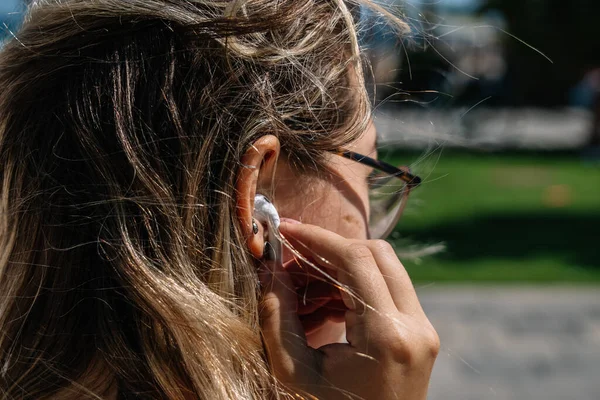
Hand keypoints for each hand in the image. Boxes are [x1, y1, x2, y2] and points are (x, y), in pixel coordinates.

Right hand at [258, 221, 439, 399]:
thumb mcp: (293, 373)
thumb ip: (278, 316)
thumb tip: (270, 268)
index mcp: (387, 336)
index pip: (356, 259)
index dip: (317, 238)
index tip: (286, 230)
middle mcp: (415, 327)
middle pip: (377, 254)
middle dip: (330, 249)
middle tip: (290, 257)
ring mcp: (423, 331)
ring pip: (384, 269)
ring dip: (340, 268)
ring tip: (300, 287)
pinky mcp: (420, 335)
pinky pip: (387, 291)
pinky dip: (353, 288)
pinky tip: (320, 304)